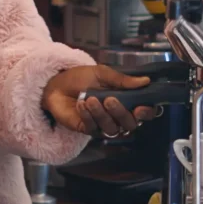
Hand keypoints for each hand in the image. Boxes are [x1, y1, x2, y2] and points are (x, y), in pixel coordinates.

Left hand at [42, 65, 157, 137]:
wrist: (56, 84)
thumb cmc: (80, 78)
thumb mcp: (101, 73)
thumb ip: (122, 80)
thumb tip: (145, 81)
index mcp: (126, 101)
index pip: (144, 112)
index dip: (146, 113)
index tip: (140, 108)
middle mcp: (117, 116)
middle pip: (130, 124)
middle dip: (121, 113)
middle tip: (109, 100)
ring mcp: (103, 124)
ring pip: (112, 128)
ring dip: (102, 114)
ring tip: (90, 99)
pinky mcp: (88, 130)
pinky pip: (94, 128)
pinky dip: (88, 116)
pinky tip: (81, 105)